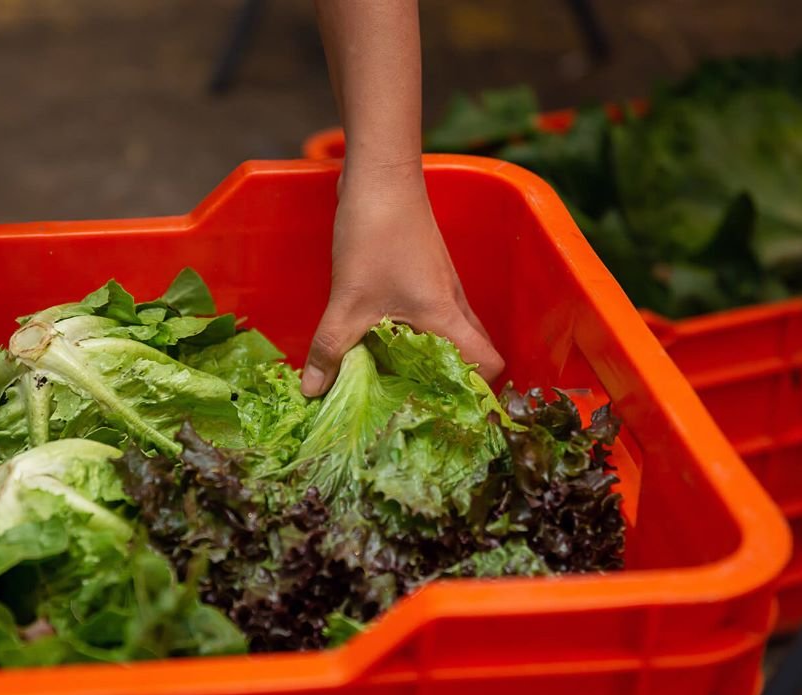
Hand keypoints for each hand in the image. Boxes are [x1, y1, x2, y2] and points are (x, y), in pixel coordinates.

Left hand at [301, 163, 504, 396]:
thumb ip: (330, 349)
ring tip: (401, 380)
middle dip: (455, 380)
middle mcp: (454, 303)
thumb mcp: (348, 300)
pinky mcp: (426, 271)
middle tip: (422, 403)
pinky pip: (434, 314)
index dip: (479, 392)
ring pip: (453, 332)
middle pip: (474, 352)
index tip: (452, 411)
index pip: (489, 364)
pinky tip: (385, 340)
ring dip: (435, 355)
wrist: (380, 176)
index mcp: (447, 318)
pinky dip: (418, 333)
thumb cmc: (375, 236)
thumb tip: (312, 392)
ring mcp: (443, 285)